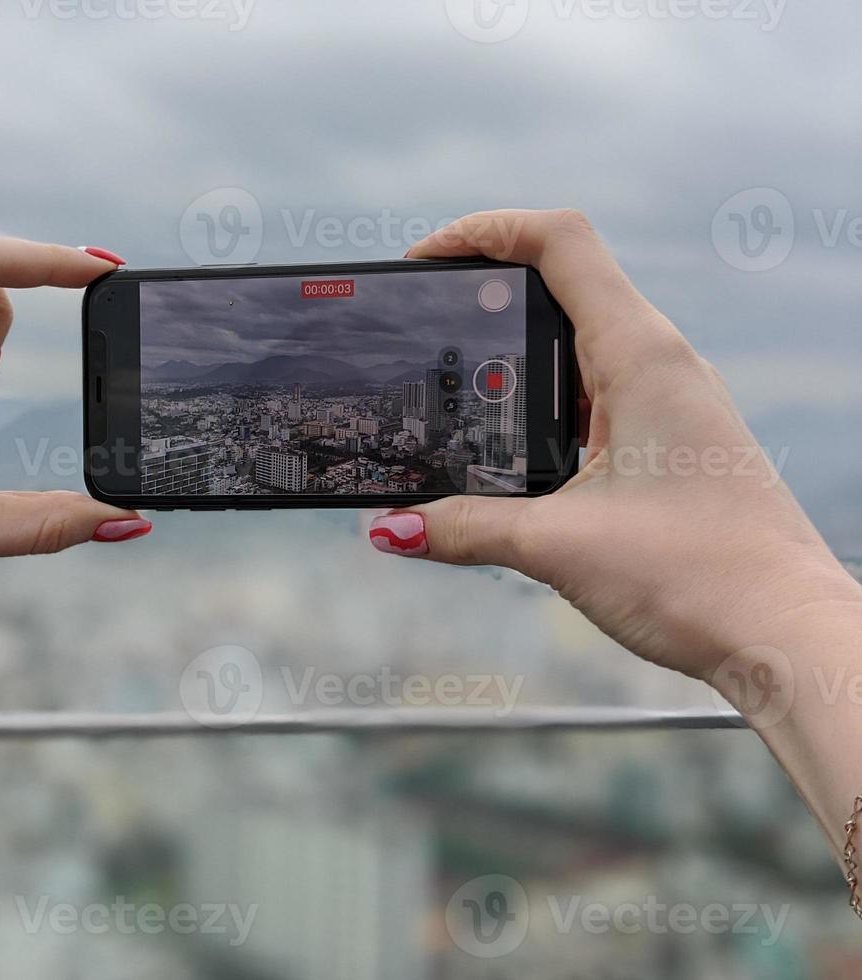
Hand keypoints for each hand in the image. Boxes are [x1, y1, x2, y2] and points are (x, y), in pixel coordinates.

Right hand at [370, 209, 860, 680]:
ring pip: (577, 341)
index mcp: (640, 357)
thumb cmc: (701, 577)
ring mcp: (666, 398)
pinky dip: (540, 399)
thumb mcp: (559, 546)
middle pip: (562, 282)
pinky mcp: (665, 437)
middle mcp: (658, 363)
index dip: (484, 231)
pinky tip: (506, 446)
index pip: (559, 243)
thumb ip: (465, 527)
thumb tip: (392, 526)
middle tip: (423, 326)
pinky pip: (592, 391)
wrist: (785, 631)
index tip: (423, 259)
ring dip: (512, 352)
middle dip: (485, 293)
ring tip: (452, 388)